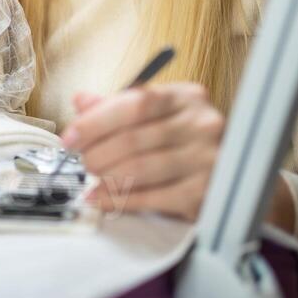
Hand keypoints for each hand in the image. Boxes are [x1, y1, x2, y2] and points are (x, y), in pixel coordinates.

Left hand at [62, 82, 226, 221]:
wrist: (227, 171)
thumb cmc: (181, 138)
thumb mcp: (155, 114)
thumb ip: (117, 106)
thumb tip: (80, 101)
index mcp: (186, 97)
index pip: (135, 103)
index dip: (96, 121)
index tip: (70, 137)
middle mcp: (202, 125)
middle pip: (134, 139)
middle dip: (97, 153)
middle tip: (81, 162)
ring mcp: (206, 160)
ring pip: (140, 169)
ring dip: (106, 177)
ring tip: (91, 180)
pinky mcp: (204, 194)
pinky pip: (152, 198)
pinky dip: (120, 200)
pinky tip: (101, 199)